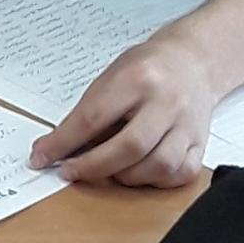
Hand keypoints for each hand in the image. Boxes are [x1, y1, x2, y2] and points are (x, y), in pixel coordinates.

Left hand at [29, 24, 220, 187]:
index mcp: (137, 78)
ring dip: (124, 177)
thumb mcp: (112, 75)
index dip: (64, 142)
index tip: (43, 156)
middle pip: (129, 147)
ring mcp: (187, 126)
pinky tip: (137, 172)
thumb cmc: (148, 67)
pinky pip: (178, 176)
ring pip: (156, 167)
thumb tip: (63, 146)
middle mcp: (165, 102)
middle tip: (70, 171)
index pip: (93, 117)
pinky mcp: (201, 145)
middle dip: (93, 166)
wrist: (193, 61)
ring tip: (107, 170)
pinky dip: (153, 181)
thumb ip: (91, 110)